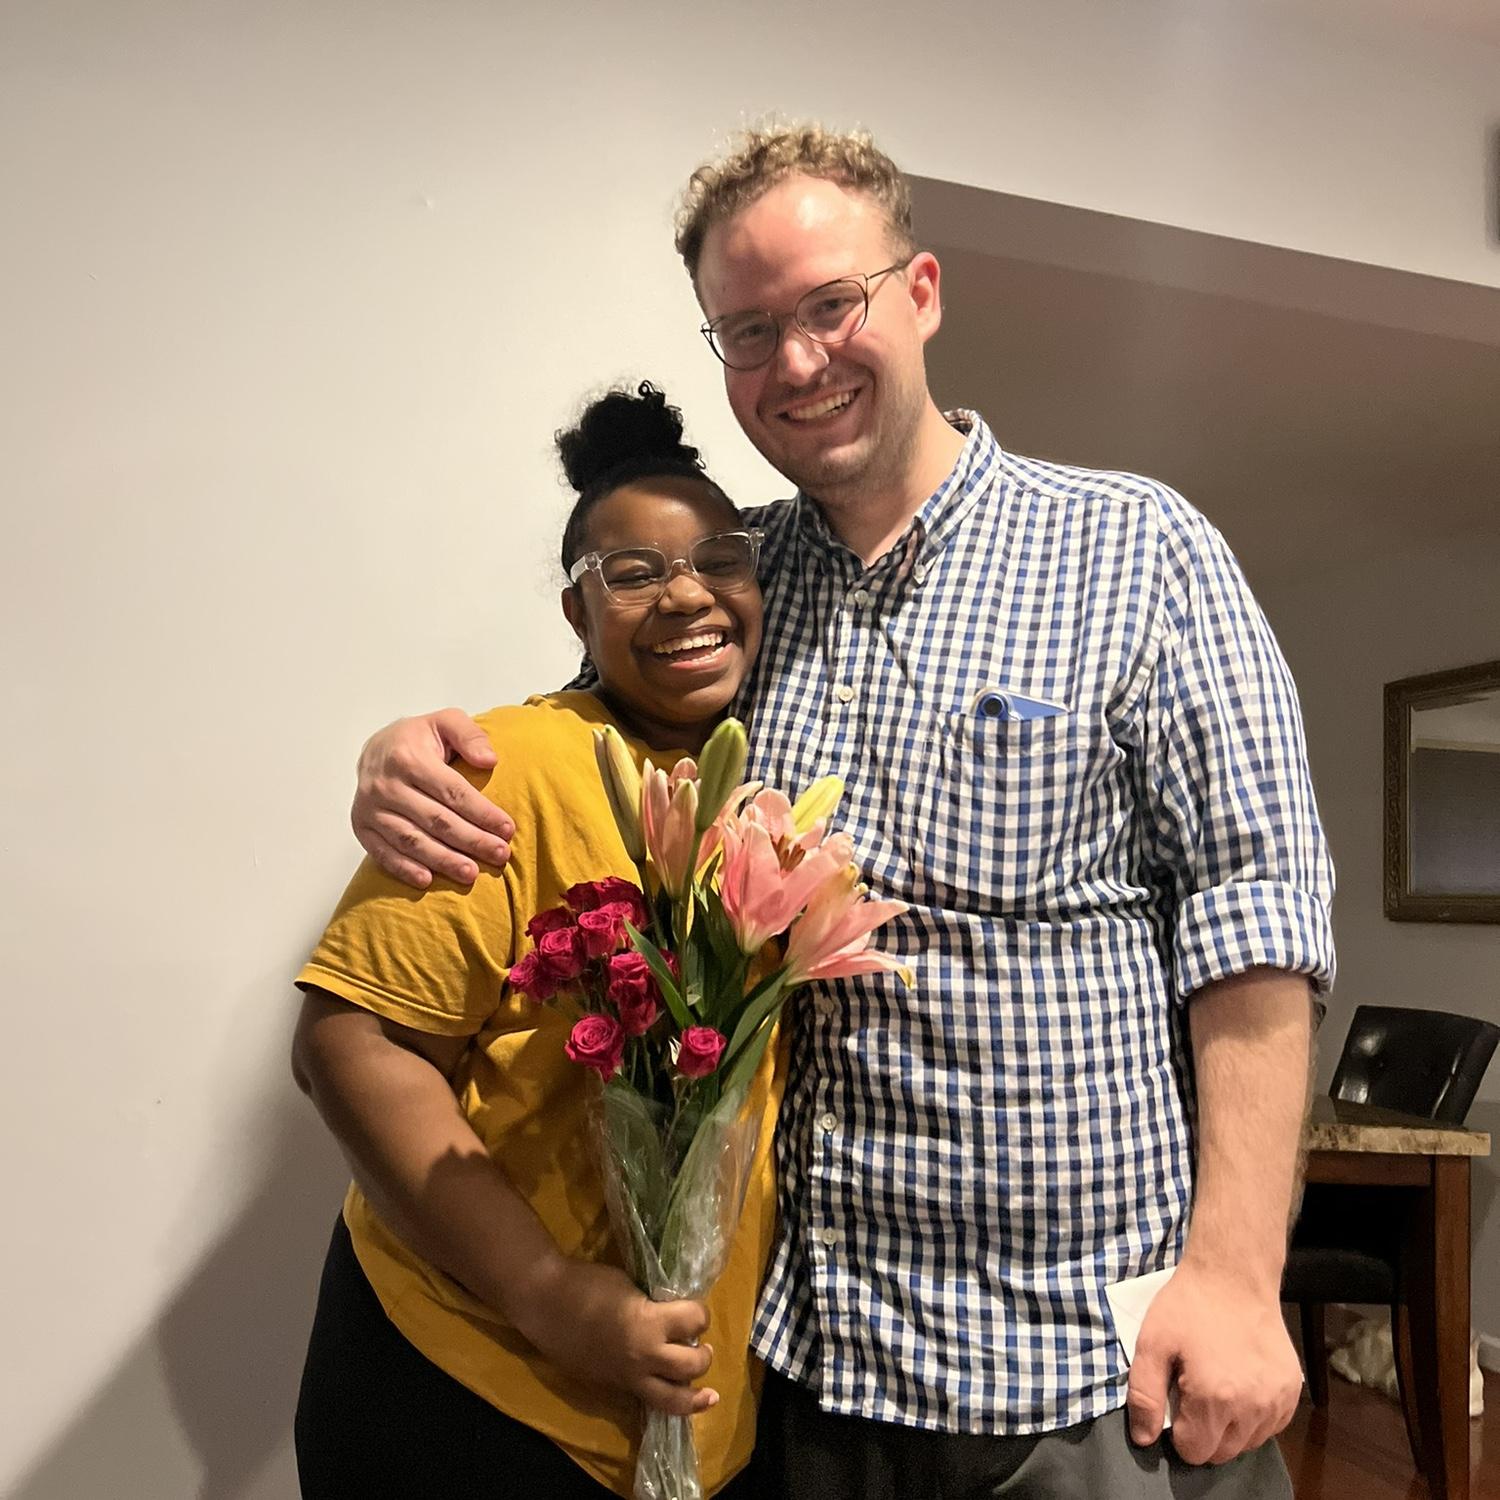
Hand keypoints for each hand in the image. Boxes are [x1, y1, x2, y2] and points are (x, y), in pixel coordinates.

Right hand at [351, 709, 513, 886]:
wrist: (376, 748)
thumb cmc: (419, 739)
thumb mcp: (446, 722)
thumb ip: (470, 735)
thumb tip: (490, 760)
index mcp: (408, 757)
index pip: (452, 792)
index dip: (482, 813)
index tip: (507, 829)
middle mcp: (385, 784)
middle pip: (436, 820)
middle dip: (472, 840)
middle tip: (500, 854)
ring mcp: (370, 808)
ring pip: (412, 840)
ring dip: (443, 860)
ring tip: (471, 873)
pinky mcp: (361, 826)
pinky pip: (383, 853)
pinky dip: (404, 869)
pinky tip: (428, 880)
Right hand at [514, 1258, 717, 1416]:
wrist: (546, 1304)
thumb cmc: (586, 1285)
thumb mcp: (630, 1286)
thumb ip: (654, 1305)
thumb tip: (674, 1314)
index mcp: (648, 1323)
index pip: (695, 1320)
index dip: (700, 1314)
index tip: (696, 1310)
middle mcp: (643, 1355)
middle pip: (692, 1366)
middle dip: (705, 1356)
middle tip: (703, 1346)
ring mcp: (628, 1376)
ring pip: (674, 1401)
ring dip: (694, 1395)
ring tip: (705, 1391)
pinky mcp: (614, 1387)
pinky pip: (647, 1400)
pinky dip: (665, 1399)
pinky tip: (674, 1396)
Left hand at [1126, 1259, 1301, 1464]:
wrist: (1232, 1276)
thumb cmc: (1188, 1307)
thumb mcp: (1151, 1343)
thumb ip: (1144, 1395)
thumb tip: (1144, 1439)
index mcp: (1214, 1400)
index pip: (1195, 1452)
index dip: (1179, 1433)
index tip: (1176, 1402)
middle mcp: (1252, 1408)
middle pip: (1223, 1453)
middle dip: (1204, 1433)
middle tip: (1194, 1394)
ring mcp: (1278, 1401)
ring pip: (1248, 1443)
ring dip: (1230, 1428)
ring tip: (1217, 1388)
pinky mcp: (1293, 1390)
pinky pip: (1271, 1426)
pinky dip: (1254, 1417)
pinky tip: (1241, 1387)